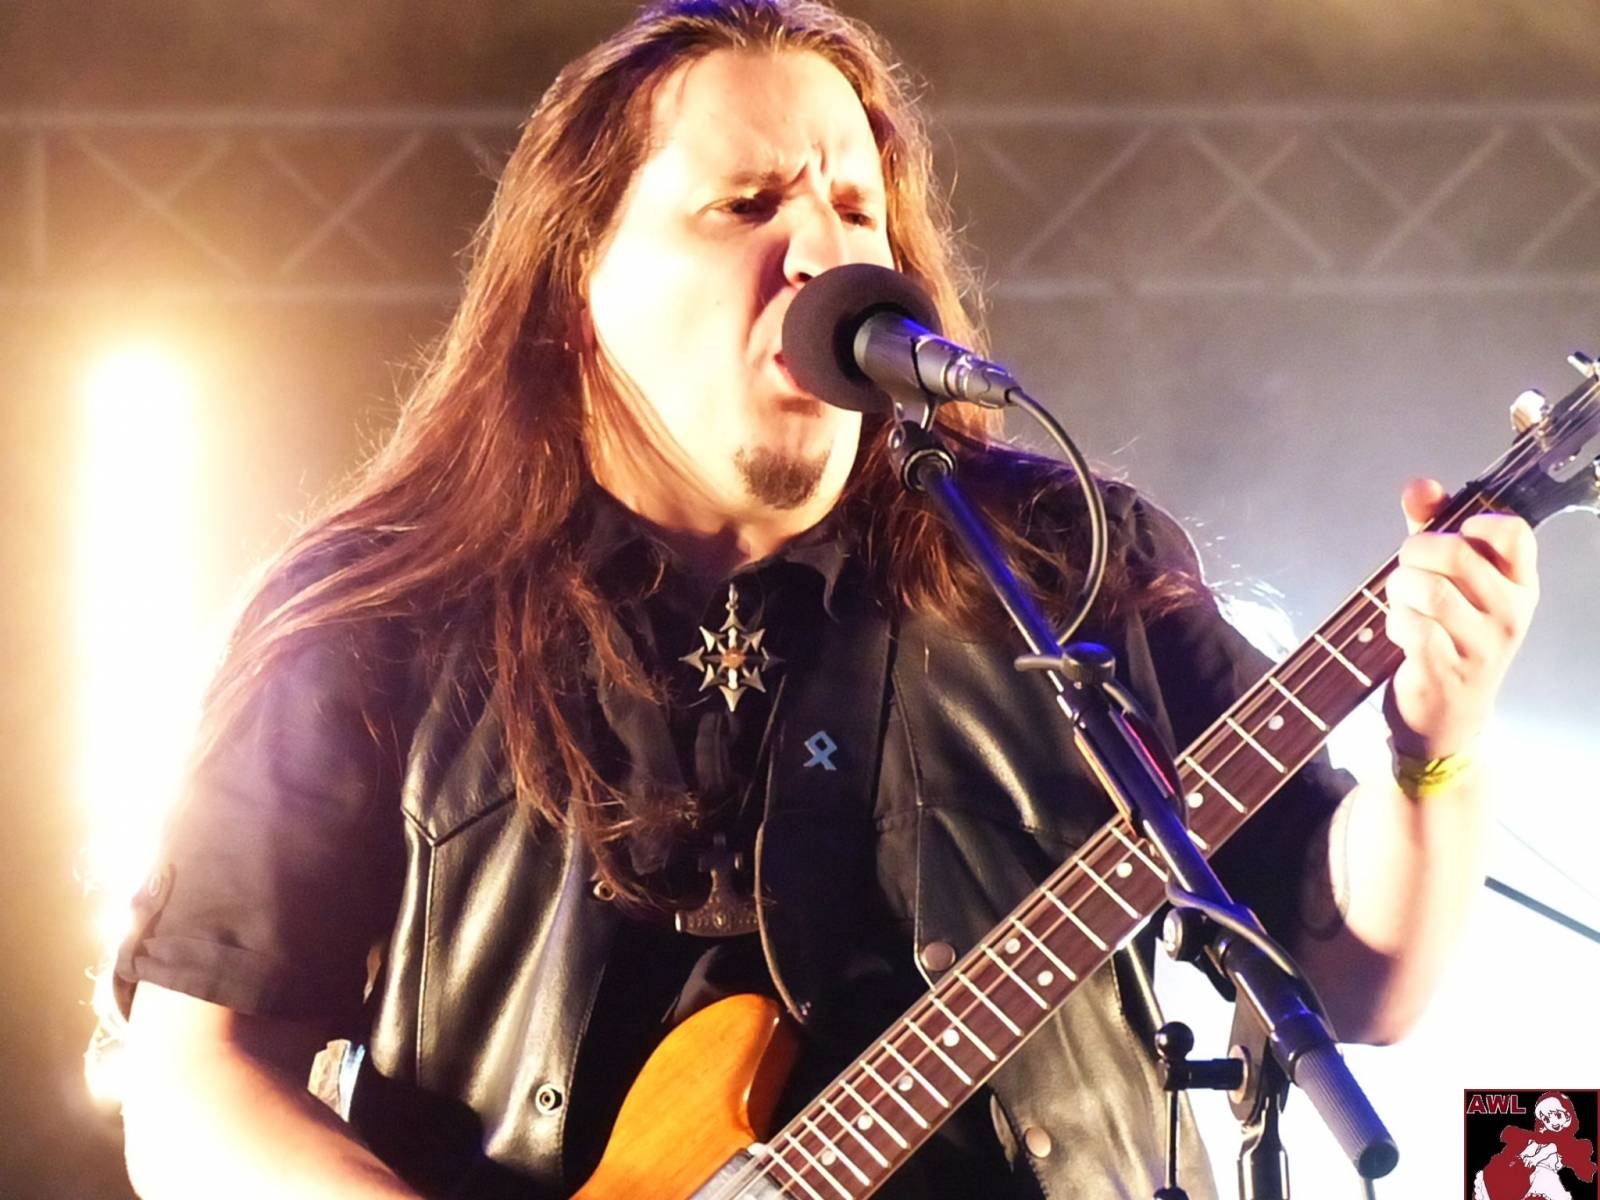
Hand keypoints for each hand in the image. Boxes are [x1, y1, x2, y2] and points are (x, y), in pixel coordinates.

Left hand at [1382, 478, 1538, 758]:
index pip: (1513, 531)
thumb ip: (1433, 528)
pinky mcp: (1449, 671)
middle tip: (1405, 572)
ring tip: (1400, 603)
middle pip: (1455, 554)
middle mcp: (1511, 613)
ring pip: (1428, 589)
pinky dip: (1395, 622)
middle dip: (1413, 554)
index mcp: (1519, 584)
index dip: (1473, 523)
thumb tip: (1419, 485)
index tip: (1451, 539)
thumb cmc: (1447, 636)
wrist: (1447, 718)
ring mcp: (1483, 645)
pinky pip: (1413, 626)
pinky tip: (1400, 632)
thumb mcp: (1449, 580)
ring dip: (1398, 590)